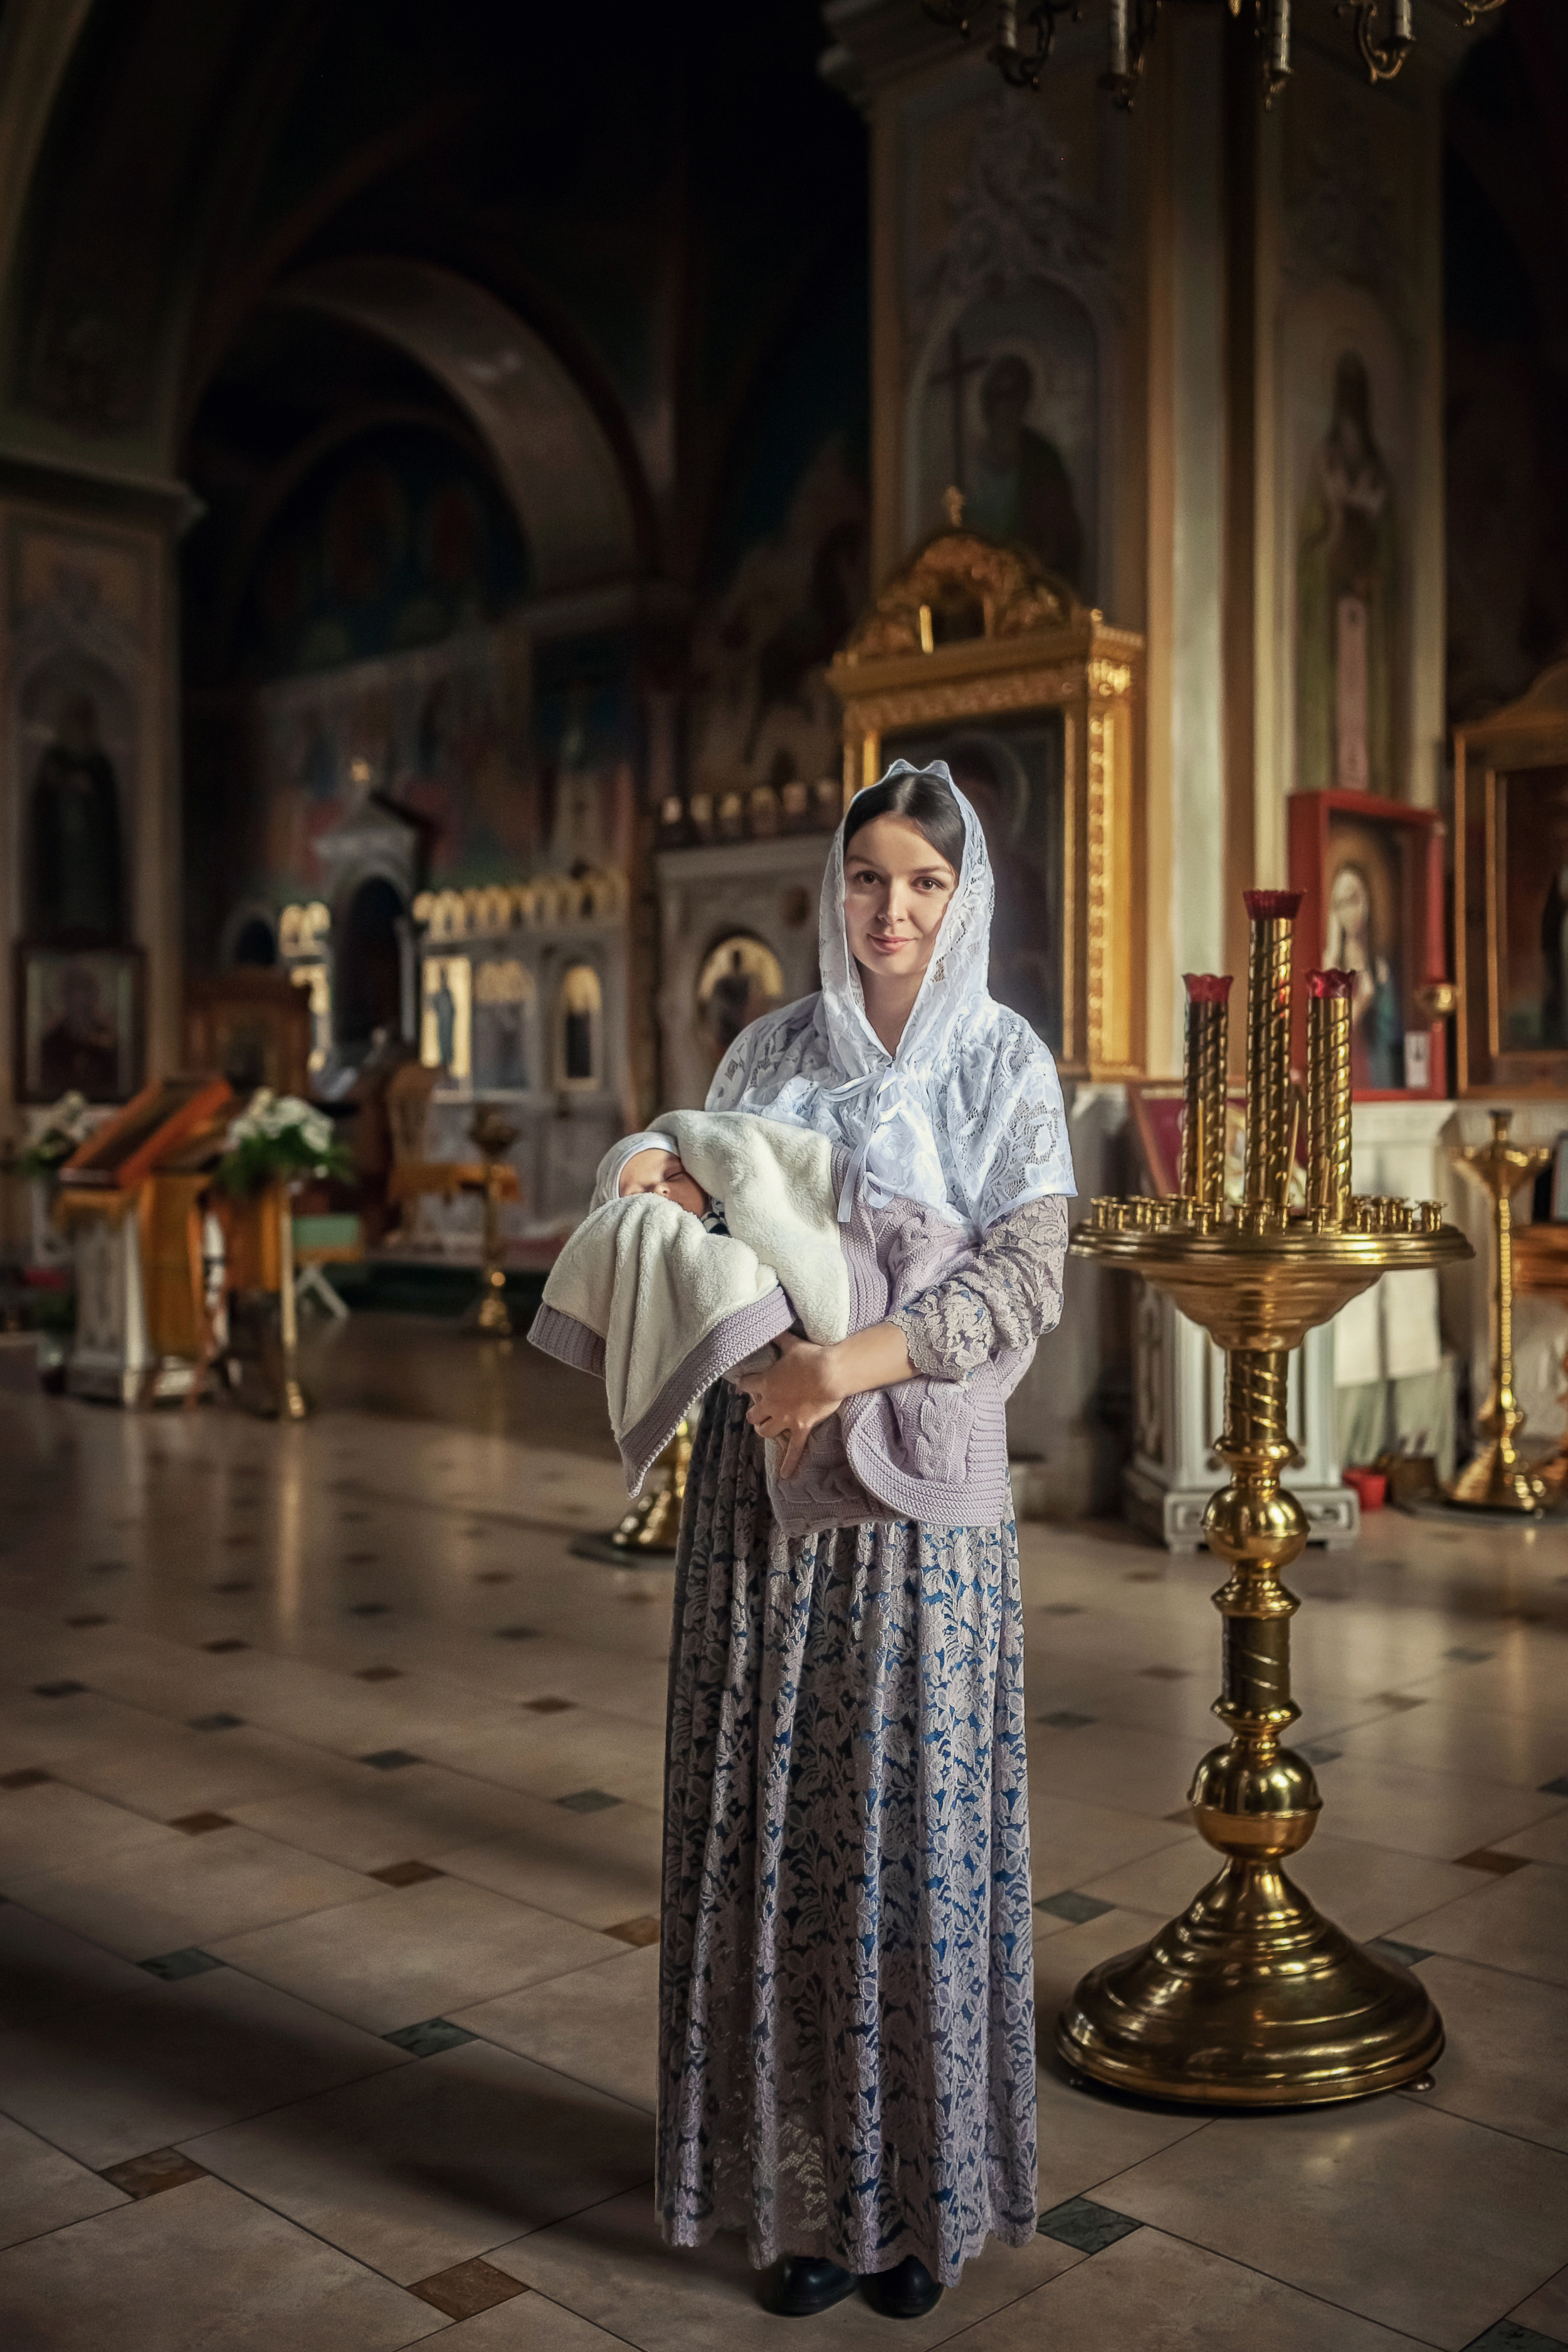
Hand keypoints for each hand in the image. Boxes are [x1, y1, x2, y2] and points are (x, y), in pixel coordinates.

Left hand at [740, 1332, 843, 1480]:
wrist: (830, 1373)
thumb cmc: (811, 1357)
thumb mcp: (792, 1343)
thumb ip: (779, 1338)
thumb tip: (771, 1325)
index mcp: (765, 1383)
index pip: (745, 1385)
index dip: (745, 1384)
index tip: (747, 1384)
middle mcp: (770, 1403)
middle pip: (753, 1414)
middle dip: (755, 1412)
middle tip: (761, 1408)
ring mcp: (784, 1418)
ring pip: (765, 1431)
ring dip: (764, 1429)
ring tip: (767, 1428)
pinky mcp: (800, 1428)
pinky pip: (793, 1450)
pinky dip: (788, 1463)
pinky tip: (785, 1476)